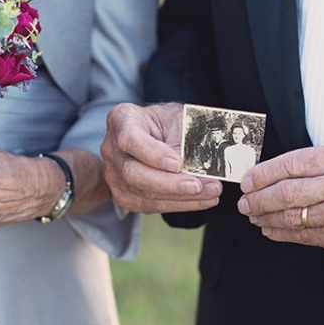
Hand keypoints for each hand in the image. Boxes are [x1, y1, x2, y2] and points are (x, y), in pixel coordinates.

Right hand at [101, 102, 221, 213]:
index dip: (153, 154)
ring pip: (143, 193)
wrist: (157, 134)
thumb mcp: (179, 119)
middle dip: (169, 183)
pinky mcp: (126, 195)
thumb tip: (204, 166)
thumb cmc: (167, 123)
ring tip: (211, 193)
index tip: (179, 163)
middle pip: (133, 173)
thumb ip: (186, 139)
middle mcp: (112, 149)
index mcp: (121, 120)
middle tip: (198, 186)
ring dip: (180, 197)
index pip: (131, 139)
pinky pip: (151, 205)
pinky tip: (202, 200)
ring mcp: (115, 175)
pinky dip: (179, 204)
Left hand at [237, 142, 323, 263]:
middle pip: (288, 192)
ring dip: (265, 217)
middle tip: (244, 201)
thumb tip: (272, 171)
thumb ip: (320, 161)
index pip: (294, 163)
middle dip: (258, 198)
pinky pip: (302, 237)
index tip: (247, 179)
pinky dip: (280, 233)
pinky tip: (270, 229)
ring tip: (253, 214)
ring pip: (291, 217)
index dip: (264, 173)